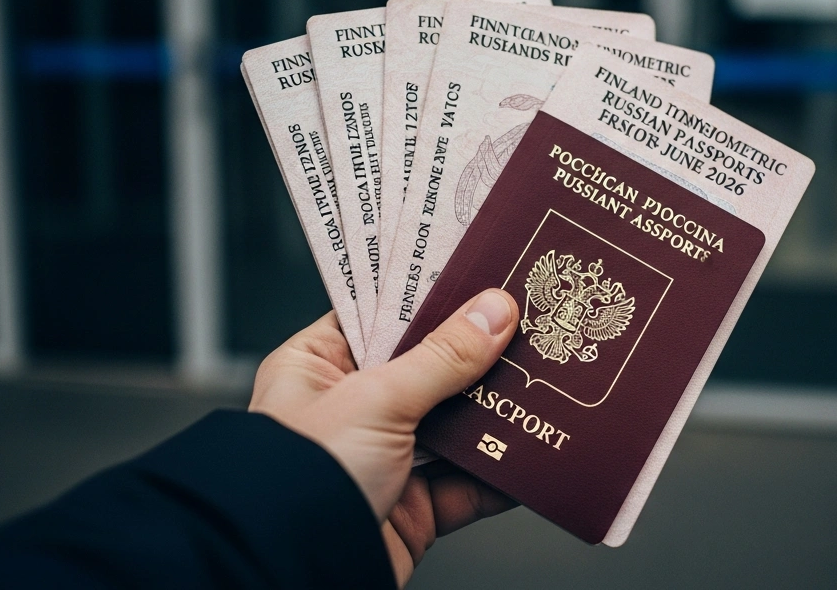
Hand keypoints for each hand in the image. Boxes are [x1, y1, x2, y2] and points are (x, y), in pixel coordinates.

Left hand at [249, 289, 519, 586]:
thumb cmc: (297, 482)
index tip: (477, 275)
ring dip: (494, 412)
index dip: (428, 295)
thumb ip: (441, 357)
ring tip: (542, 382)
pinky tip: (532, 449)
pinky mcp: (412, 507)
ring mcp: (383, 459)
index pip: (379, 314)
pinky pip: (468, 483)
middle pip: (426, 367)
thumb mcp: (375, 400)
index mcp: (316, 367)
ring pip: (453, 425)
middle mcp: (348, 410)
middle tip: (526, 325)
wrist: (295, 572)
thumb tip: (492, 313)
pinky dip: (500, 471)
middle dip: (476, 355)